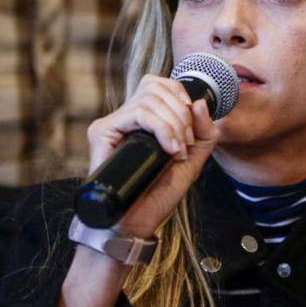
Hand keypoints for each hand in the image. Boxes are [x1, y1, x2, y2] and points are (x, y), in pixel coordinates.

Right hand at [86, 74, 218, 238]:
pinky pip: (137, 113)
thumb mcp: (193, 159)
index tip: (191, 125)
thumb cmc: (159, 194)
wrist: (138, 223)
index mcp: (144, 119)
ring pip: (148, 99)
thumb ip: (203, 132)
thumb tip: (199, 102)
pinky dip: (160, 128)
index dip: (179, 94)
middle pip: (156, 87)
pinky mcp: (101, 132)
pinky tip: (169, 150)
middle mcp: (125, 117)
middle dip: (181, 114)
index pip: (159, 83)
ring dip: (173, 124)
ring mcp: (112, 123)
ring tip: (178, 151)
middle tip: (186, 144)